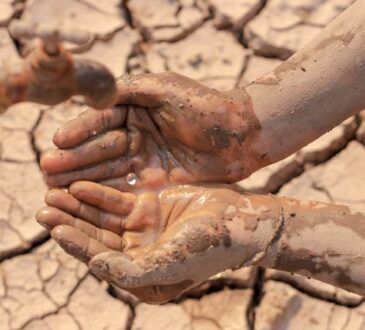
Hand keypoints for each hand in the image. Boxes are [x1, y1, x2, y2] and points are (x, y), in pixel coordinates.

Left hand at [36, 182, 278, 302]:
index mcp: (141, 277)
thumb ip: (135, 270)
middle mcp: (136, 254)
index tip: (56, 229)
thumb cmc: (211, 245)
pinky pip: (117, 201)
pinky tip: (81, 185)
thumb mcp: (174, 262)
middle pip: (96, 237)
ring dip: (79, 207)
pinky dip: (98, 193)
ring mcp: (140, 229)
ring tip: (56, 194)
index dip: (78, 245)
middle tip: (46, 209)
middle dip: (71, 223)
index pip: (102, 260)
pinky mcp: (147, 207)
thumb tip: (95, 266)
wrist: (237, 219)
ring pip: (102, 218)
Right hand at [41, 72, 263, 189]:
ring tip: (56, 187)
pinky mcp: (156, 182)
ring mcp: (145, 160)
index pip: (102, 121)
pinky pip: (127, 188)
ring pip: (109, 170)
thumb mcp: (164, 89)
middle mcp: (137, 134)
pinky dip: (105, 194)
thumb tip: (95, 94)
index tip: (58, 141)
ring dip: (83, 179)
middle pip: (100, 148)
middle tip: (48, 169)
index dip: (80, 131)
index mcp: (136, 108)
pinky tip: (84, 199)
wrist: (241, 136)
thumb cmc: (205, 107)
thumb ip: (130, 90)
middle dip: (75, 159)